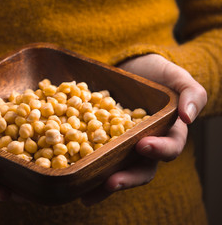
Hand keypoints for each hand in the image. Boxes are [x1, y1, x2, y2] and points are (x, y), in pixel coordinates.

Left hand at [81, 54, 206, 205]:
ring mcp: (121, 145)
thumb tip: (188, 117)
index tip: (142, 145)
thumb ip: (190, 93)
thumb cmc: (156, 73)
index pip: (169, 147)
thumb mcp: (175, 77)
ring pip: (114, 169)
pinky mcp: (100, 140)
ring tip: (86, 195)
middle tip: (110, 182)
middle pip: (139, 169)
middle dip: (126, 178)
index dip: (159, 150)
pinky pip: (94, 155)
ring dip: (101, 185)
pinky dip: (84, 167)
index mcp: (166, 134)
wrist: (129, 66)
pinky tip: (71, 174)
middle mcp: (144, 145)